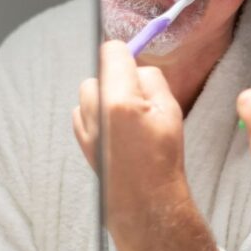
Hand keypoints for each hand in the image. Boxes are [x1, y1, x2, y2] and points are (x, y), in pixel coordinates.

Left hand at [74, 42, 220, 250]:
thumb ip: (151, 78)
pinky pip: (84, 112)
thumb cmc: (162, 156)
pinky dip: (97, 115)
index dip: (125, 53)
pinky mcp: (80, 138)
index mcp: (119, 98)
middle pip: (99, 71)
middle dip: (116, 78)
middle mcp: (95, 109)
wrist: (144, 200)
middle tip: (137, 99)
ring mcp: (84, 125)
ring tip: (127, 120)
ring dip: (105, 97)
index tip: (134, 63)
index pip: (111, 50)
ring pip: (90, 92)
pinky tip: (116, 134)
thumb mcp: (170, 109)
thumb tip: (136, 66)